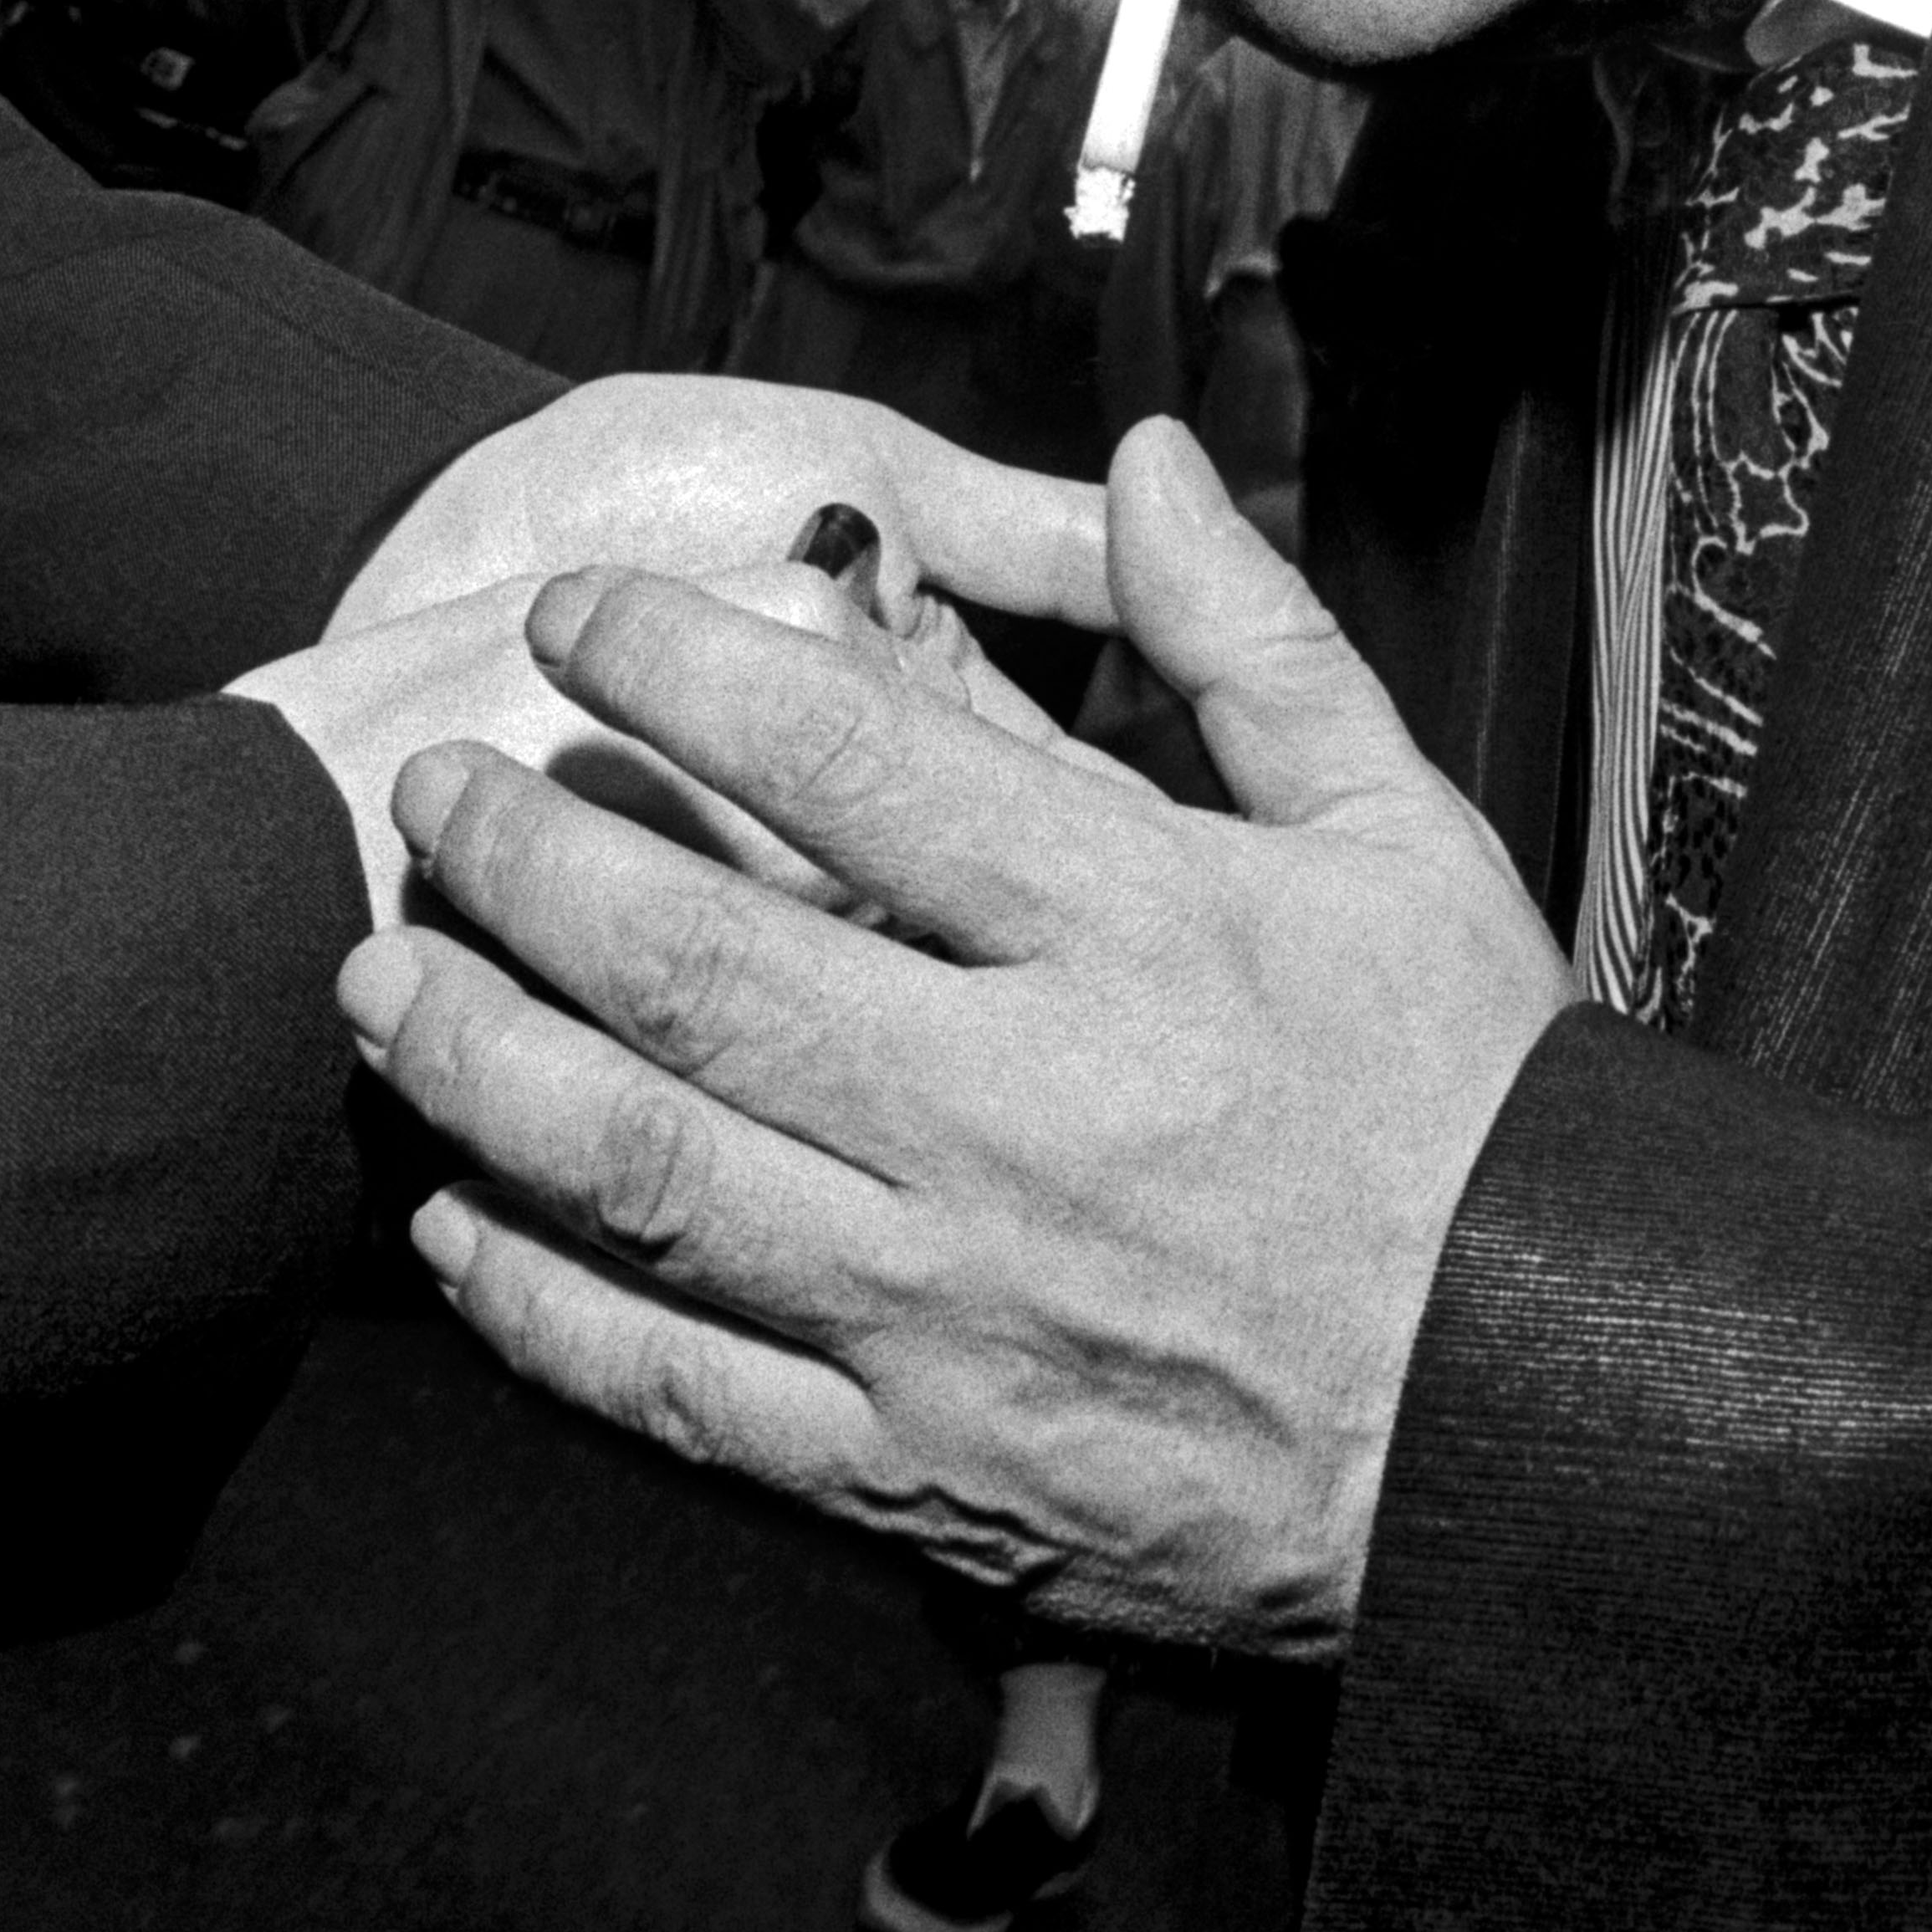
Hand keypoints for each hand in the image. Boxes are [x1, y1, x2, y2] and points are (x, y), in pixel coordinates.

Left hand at [346, 423, 1571, 1655]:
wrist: (1550, 1426)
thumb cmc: (1469, 1103)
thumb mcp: (1398, 831)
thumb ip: (1248, 640)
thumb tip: (1144, 457)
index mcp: (1137, 939)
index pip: (856, 765)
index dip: (680, 668)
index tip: (570, 614)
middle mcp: (1022, 1118)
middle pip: (702, 968)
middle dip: (525, 861)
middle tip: (421, 789)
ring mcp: (954, 1311)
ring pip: (650, 1178)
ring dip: (482, 1069)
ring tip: (380, 979)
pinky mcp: (922, 1474)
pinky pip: (680, 1395)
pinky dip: (541, 1312)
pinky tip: (456, 1225)